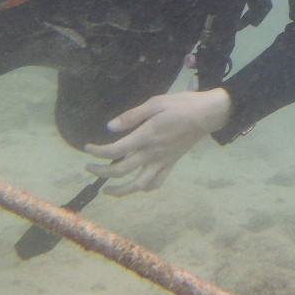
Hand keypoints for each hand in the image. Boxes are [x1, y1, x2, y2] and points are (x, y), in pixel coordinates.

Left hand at [83, 88, 231, 195]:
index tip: (87, 148)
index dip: (97, 152)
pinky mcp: (171, 164)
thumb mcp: (155, 103)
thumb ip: (132, 116)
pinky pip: (156, 183)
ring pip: (137, 185)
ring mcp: (162, 162)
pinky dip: (143, 188)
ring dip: (119, 191)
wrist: (207, 114)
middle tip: (89, 167)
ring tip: (107, 189)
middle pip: (120, 171)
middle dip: (100, 172)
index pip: (115, 150)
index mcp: (146, 136)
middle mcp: (152, 153)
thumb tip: (110, 128)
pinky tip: (136, 185)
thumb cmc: (181, 105)